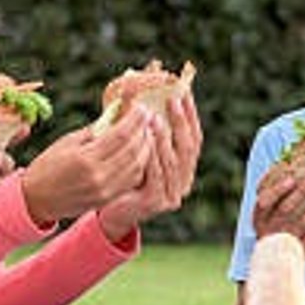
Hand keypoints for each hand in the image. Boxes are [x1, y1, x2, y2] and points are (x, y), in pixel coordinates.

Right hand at [18, 106, 152, 226]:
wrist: (37, 199)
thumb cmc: (48, 165)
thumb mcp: (68, 141)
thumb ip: (95, 130)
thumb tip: (118, 114)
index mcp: (85, 158)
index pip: (120, 135)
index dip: (135, 120)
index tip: (142, 108)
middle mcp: (98, 176)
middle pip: (133, 150)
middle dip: (144, 132)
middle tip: (149, 118)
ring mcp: (104, 190)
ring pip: (137, 167)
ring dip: (146, 148)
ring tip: (148, 134)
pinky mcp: (107, 199)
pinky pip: (132, 180)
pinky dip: (140, 165)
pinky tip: (140, 153)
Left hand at [98, 92, 203, 240]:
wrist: (110, 211)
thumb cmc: (125, 176)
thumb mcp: (140, 150)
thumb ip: (149, 132)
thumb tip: (148, 97)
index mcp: (184, 169)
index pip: (194, 138)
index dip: (191, 116)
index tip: (184, 93)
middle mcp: (183, 182)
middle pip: (188, 148)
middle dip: (180, 122)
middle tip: (172, 100)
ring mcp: (172, 194)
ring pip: (172, 161)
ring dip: (164, 137)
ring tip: (155, 118)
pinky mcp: (157, 202)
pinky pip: (157, 175)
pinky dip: (152, 156)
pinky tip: (145, 140)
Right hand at [251, 162, 304, 257]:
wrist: (274, 263)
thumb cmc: (271, 229)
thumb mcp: (264, 215)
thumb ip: (272, 195)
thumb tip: (288, 170)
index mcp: (259, 219)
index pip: (264, 203)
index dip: (277, 191)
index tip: (291, 178)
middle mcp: (270, 230)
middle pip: (286, 209)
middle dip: (303, 191)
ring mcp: (285, 241)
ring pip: (303, 222)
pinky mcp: (299, 251)